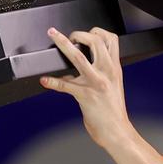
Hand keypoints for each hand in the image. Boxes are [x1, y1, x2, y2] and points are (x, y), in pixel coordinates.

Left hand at [40, 27, 135, 150]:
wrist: (118, 132)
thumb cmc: (114, 112)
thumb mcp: (113, 87)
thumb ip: (100, 75)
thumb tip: (75, 72)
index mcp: (115, 69)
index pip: (111, 39)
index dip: (98, 31)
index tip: (87, 33)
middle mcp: (107, 72)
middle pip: (95, 40)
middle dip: (79, 33)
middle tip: (69, 38)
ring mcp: (96, 83)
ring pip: (78, 56)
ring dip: (62, 43)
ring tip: (54, 37)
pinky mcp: (85, 96)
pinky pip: (64, 85)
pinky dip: (52, 82)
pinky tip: (45, 81)